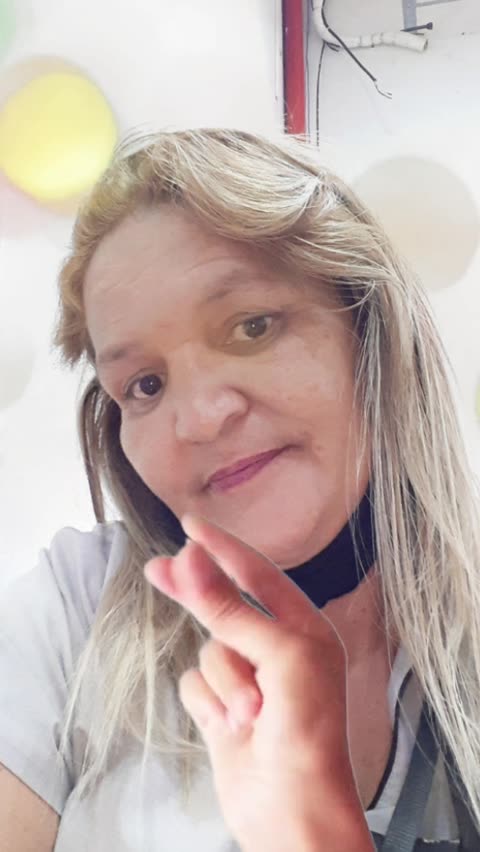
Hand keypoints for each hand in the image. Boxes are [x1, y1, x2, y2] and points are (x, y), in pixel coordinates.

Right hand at [145, 515, 373, 851]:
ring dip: (225, 681)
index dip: (223, 548)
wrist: (292, 811)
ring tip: (250, 713)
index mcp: (303, 628)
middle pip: (223, 605)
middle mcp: (276, 649)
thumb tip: (191, 559)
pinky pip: (195, 684)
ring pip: (209, 650)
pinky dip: (210, 704)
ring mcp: (247, 679)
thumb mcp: (277, 656)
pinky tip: (230, 727)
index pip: (257, 574)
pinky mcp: (222, 708)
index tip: (190, 524)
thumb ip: (230, 609)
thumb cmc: (307, 731)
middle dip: (197, 593)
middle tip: (158, 570)